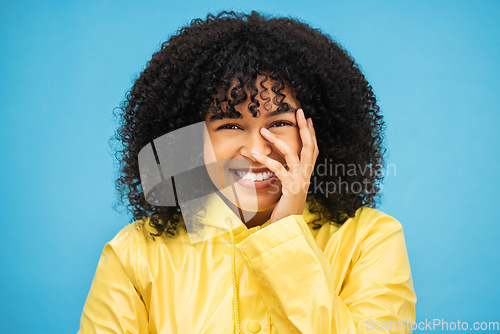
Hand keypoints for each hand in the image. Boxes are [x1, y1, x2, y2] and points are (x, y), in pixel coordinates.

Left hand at [252, 108, 318, 223]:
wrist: (289, 227)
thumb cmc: (286, 209)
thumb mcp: (289, 188)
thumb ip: (288, 175)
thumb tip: (281, 164)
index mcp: (307, 174)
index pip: (313, 149)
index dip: (312, 134)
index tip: (308, 119)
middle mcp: (306, 175)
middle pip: (309, 146)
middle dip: (304, 127)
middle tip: (299, 111)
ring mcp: (300, 180)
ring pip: (292, 153)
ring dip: (277, 140)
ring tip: (263, 130)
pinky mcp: (290, 187)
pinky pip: (279, 169)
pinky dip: (266, 160)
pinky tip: (255, 153)